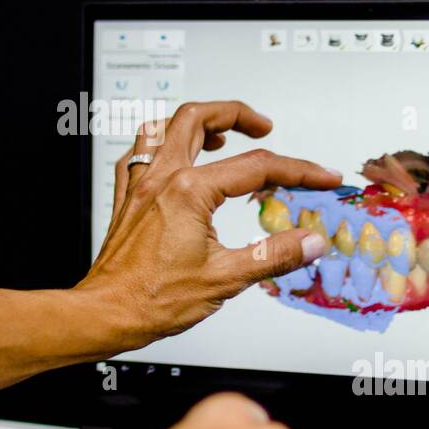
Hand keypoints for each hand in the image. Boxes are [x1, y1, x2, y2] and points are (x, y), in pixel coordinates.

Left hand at [76, 100, 339, 350]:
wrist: (107, 313)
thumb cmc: (153, 298)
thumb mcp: (225, 279)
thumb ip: (274, 255)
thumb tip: (310, 242)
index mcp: (188, 192)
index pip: (256, 167)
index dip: (297, 169)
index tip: (320, 176)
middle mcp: (161, 179)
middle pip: (198, 119)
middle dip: (235, 114)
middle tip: (262, 126)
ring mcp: (139, 186)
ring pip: (163, 128)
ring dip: (194, 123)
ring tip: (220, 134)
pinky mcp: (126, 200)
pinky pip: (138, 155)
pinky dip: (160, 146)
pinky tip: (171, 157)